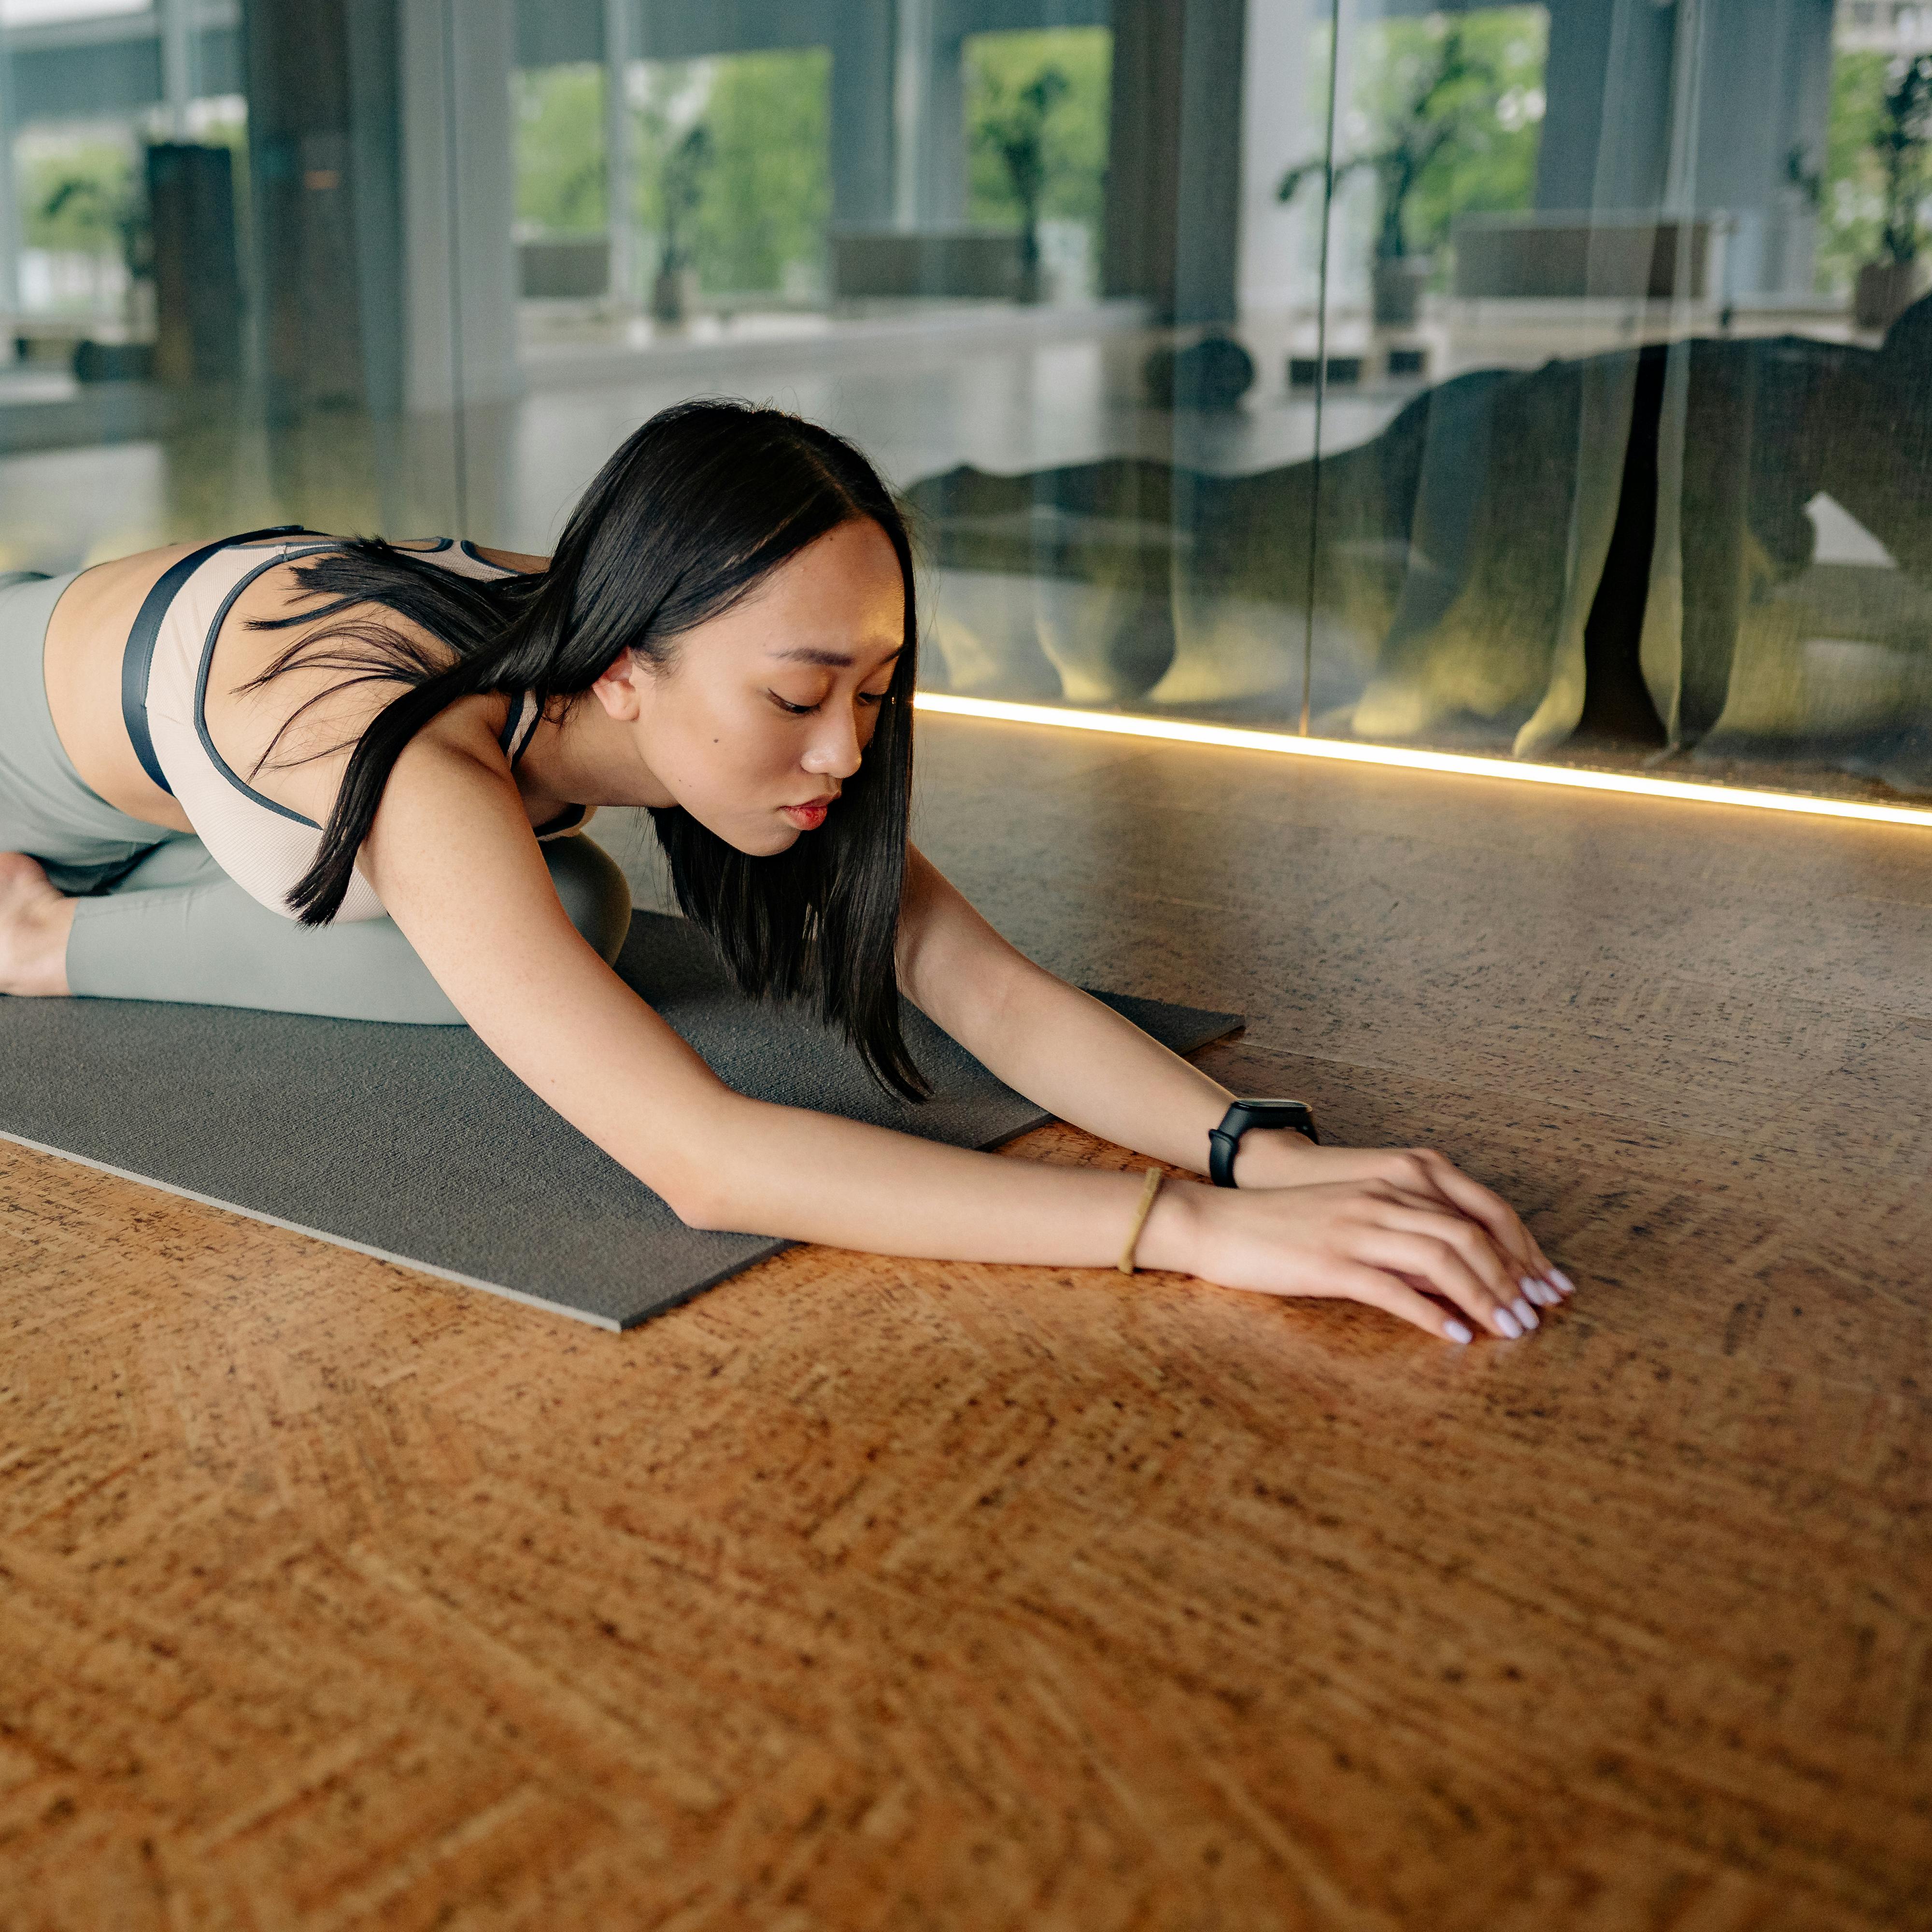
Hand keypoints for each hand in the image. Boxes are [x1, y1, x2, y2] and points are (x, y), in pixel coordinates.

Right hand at [1140, 1173, 1565, 1343]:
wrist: (1217, 1223)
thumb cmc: (1284, 1228)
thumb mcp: (1353, 1222)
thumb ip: (1404, 1242)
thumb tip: (1455, 1281)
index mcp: (1390, 1185)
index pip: (1477, 1211)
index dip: (1519, 1249)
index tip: (1545, 1286)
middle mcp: (1380, 1199)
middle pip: (1468, 1234)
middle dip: (1512, 1277)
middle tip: (1535, 1317)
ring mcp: (1355, 1229)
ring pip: (1440, 1258)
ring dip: (1483, 1297)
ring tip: (1508, 1330)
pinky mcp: (1329, 1262)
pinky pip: (1392, 1289)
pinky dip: (1431, 1315)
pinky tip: (1454, 1337)